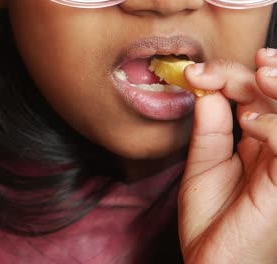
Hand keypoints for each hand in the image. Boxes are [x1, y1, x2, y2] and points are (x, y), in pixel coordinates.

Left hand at [178, 48, 276, 262]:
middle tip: (249, 61)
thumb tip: (207, 88)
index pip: (256, 97)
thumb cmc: (210, 222)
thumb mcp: (203, 166)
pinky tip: (251, 124)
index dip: (232, 76)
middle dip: (266, 72)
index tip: (196, 73)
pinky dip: (275, 126)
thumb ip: (210, 129)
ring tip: (259, 74)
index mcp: (259, 145)